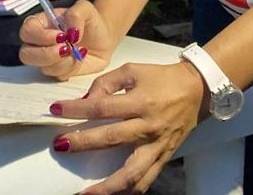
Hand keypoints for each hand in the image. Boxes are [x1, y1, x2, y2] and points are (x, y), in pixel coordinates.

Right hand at [18, 0, 115, 79]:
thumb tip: (70, 32)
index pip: (27, 31)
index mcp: (40, 24)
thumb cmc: (90, 21)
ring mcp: (47, 59)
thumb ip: (76, 14)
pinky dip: (71, 69)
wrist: (104, 38)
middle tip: (66, 48)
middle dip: (46, 55)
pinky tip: (80, 58)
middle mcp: (39, 42)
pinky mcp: (58, 72)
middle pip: (26, 54)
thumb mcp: (85, 9)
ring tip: (77, 51)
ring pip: (43, 68)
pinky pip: (58, 76)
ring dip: (62, 62)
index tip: (61, 35)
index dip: (40, 36)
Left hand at [51, 61, 206, 193]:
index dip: (76, 109)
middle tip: (60, 145)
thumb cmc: (161, 78)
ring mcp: (157, 145)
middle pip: (111, 139)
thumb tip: (85, 101)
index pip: (102, 107)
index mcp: (140, 101)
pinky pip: (147, 180)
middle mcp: (148, 126)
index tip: (55, 109)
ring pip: (132, 173)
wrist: (197, 89)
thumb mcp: (132, 70)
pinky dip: (130, 191)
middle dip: (83, 144)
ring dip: (107, 186)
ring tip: (86, 193)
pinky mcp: (164, 156)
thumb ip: (106, 83)